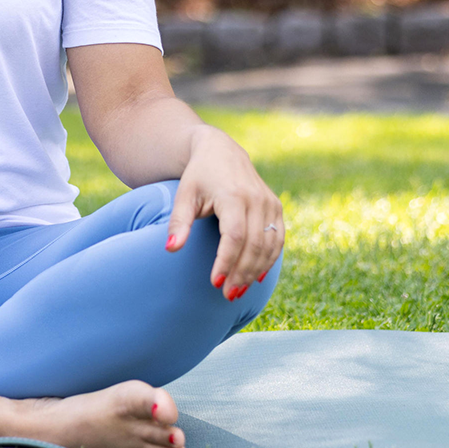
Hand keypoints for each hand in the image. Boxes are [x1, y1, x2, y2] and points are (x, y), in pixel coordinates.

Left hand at [164, 125, 283, 299]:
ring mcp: (270, 203)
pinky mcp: (276, 207)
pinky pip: (278, 239)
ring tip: (238, 291)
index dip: (226, 262)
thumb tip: (170, 250)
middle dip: (241, 273)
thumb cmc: (198, 176)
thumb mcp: (184, 195)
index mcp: (233, 195)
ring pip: (269, 245)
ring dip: (255, 271)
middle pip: (254, 245)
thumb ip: (179, 222)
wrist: (221, 151)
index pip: (235, 236)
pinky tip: (256, 277)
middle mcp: (256, 199)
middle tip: (228, 295)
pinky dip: (269, 260)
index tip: (214, 283)